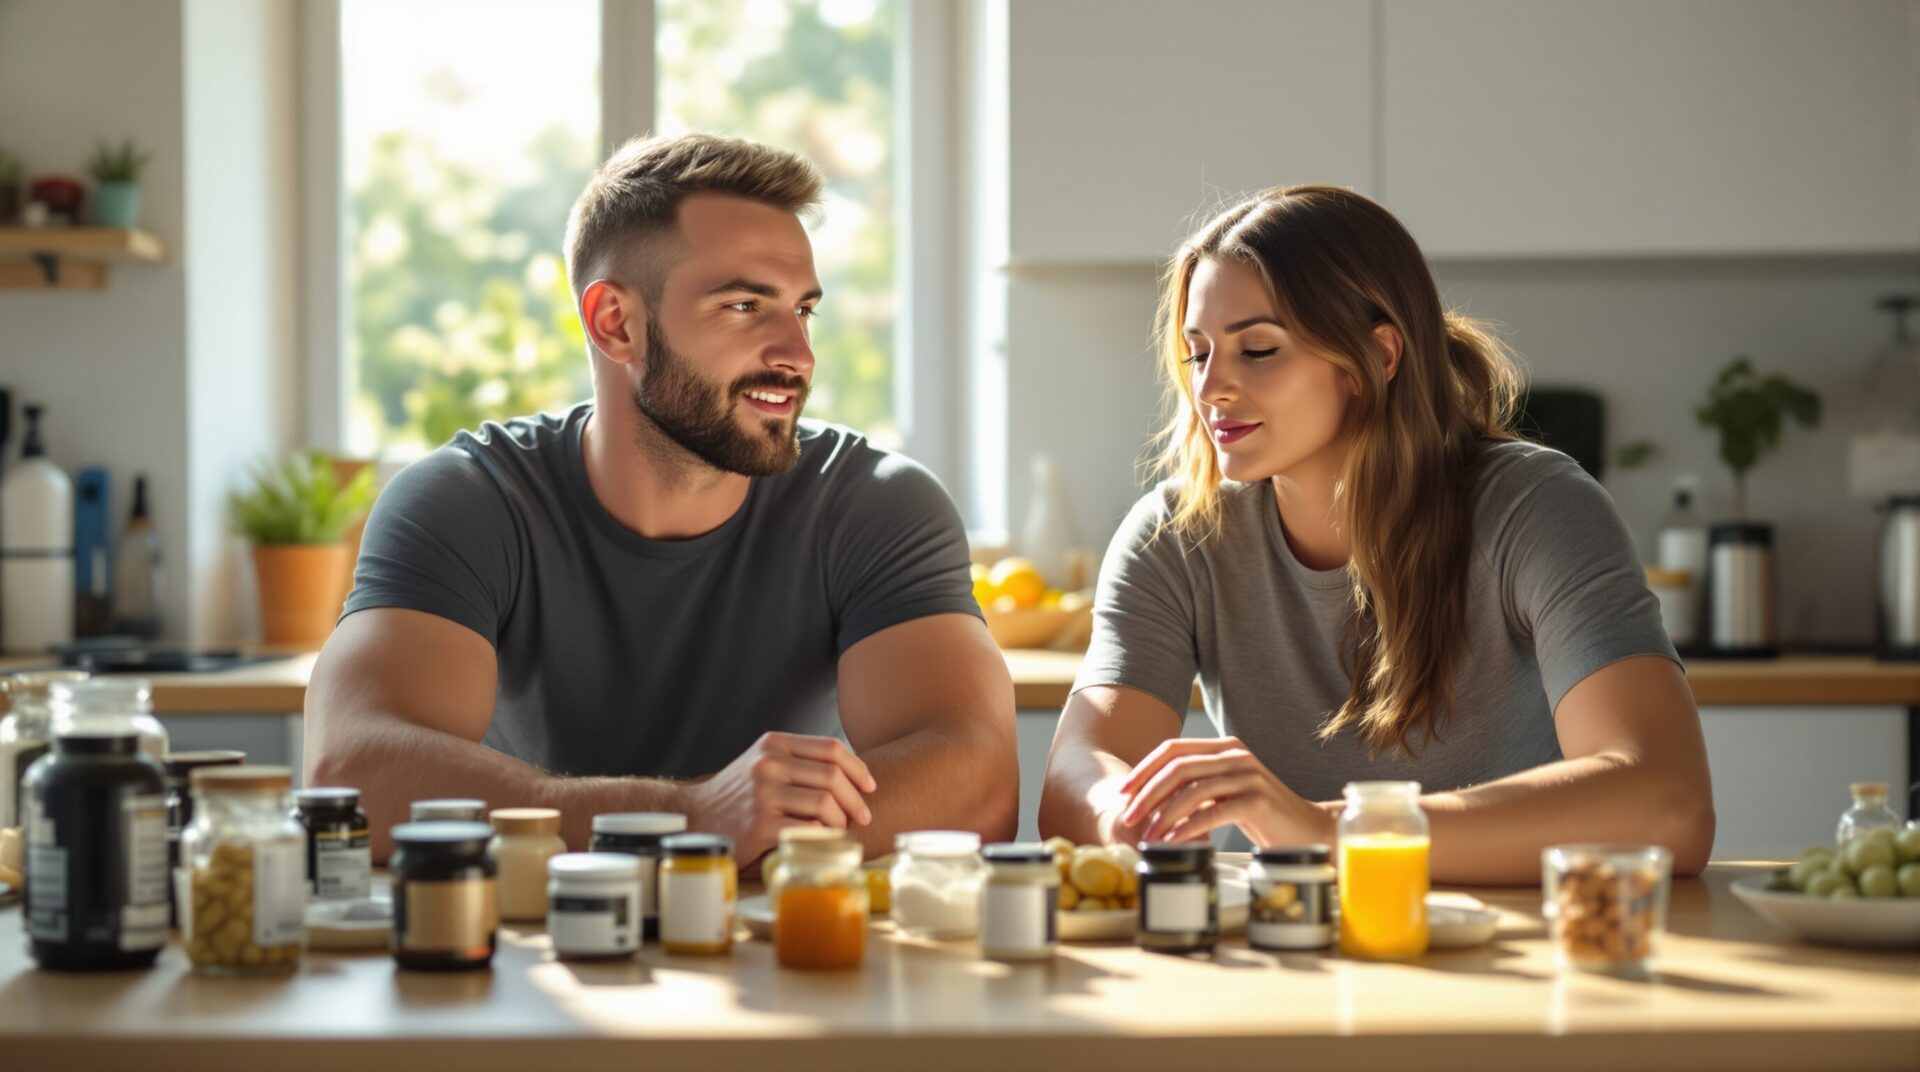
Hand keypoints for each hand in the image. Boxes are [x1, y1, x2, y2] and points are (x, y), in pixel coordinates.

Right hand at [681, 732, 877, 865]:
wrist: (696, 818)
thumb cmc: (738, 795)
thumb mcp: (763, 764)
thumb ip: (799, 762)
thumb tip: (853, 773)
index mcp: (773, 745)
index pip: (831, 749)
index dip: (858, 768)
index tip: (870, 786)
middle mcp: (767, 764)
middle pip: (833, 776)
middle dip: (856, 799)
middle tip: (863, 816)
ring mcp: (762, 794)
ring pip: (825, 804)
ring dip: (841, 821)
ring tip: (839, 829)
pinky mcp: (760, 825)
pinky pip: (809, 829)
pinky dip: (823, 836)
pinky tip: (821, 840)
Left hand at [1116, 737, 1329, 845]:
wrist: (1309, 830)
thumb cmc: (1261, 815)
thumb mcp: (1224, 793)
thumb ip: (1196, 786)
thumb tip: (1148, 798)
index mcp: (1225, 747)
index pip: (1173, 749)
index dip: (1144, 769)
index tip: (1123, 792)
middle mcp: (1236, 755)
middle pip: (1178, 767)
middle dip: (1146, 792)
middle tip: (1128, 815)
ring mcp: (1249, 775)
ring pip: (1193, 789)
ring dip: (1164, 813)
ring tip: (1148, 834)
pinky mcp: (1258, 800)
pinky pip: (1214, 811)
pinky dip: (1189, 827)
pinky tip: (1173, 840)